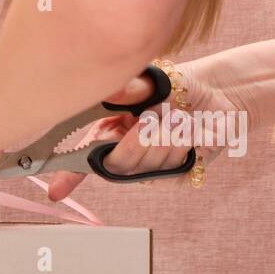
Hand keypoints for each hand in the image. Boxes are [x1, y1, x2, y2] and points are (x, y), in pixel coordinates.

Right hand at [45, 62, 246, 201]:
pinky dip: (187, 143)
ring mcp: (150, 170)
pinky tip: (192, 130)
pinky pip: (175, 169)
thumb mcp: (152, 82)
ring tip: (180, 116)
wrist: (218, 94)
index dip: (67, 177)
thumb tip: (110, 88)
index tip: (56, 191)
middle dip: (138, 141)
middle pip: (120, 164)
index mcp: (109, 135)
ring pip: (151, 165)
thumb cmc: (178, 88)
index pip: (82, 161)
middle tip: (152, 118)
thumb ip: (130, 89)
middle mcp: (125, 156)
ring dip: (169, 135)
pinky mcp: (175, 178)